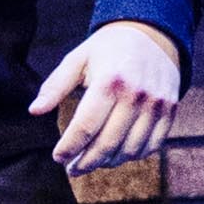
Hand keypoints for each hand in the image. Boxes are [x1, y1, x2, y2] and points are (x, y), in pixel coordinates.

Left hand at [39, 18, 184, 175]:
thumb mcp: (78, 59)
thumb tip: (34, 111)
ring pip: (130, 150)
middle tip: (72, 169)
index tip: (58, 157)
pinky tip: (117, 154)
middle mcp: (136, 94)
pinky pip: (151, 146)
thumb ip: (55, 86)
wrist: (151, 34)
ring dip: (108, 162)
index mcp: (110, 81)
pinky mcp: (170, 111)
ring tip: (93, 161)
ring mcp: (157, 104)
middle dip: (85, 163)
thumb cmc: (107, 49)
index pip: (85, 127)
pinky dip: (132, 155)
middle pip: (107, 144)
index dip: (69, 148)